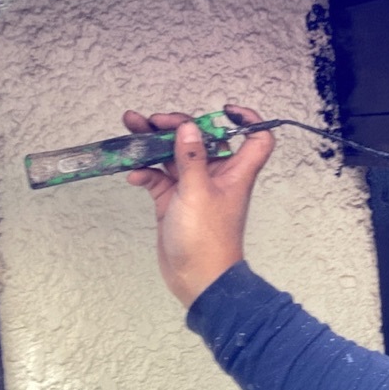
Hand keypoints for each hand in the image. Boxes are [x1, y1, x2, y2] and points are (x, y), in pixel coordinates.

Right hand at [123, 105, 274, 308]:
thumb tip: (189, 127)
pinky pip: (159, 178)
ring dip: (154, 143)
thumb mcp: (197, 192)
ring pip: (174, 156)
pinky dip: (146, 172)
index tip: (224, 109)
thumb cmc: (207, 240)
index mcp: (235, 171)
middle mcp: (217, 176)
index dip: (247, 119)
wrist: (196, 280)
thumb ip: (190, 158)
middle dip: (177, 126)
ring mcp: (194, 188)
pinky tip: (134, 174)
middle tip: (153, 121)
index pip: (256, 138)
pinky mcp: (174, 202)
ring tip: (132, 128)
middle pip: (201, 140)